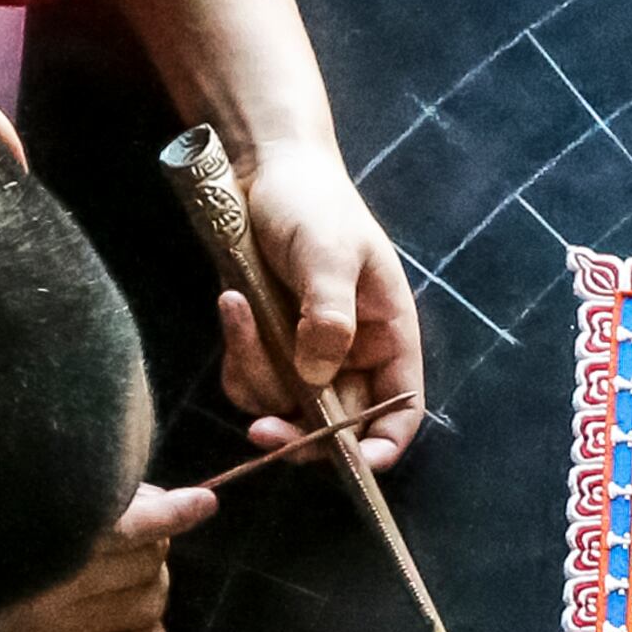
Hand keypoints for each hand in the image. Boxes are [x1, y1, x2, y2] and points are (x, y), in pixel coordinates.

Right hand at [0, 484, 215, 631]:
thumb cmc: (4, 515)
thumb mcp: (49, 492)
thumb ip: (110, 498)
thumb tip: (177, 502)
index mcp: (43, 534)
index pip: (130, 528)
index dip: (171, 513)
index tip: (203, 503)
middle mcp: (49, 588)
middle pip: (148, 565)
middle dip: (153, 544)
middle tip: (132, 535)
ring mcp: (55, 628)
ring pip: (149, 604)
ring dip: (152, 584)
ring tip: (125, 570)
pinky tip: (147, 623)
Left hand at [222, 143, 423, 473]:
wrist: (263, 167)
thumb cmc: (314, 203)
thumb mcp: (328, 254)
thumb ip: (328, 316)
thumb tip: (315, 378)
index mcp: (388, 337)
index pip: (400, 411)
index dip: (384, 445)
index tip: (357, 465)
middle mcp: (353, 354)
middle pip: (336, 423)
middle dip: (300, 431)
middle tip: (265, 432)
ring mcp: (308, 352)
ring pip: (285, 404)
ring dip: (256, 374)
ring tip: (238, 309)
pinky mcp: (269, 343)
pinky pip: (251, 380)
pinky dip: (237, 355)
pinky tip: (232, 305)